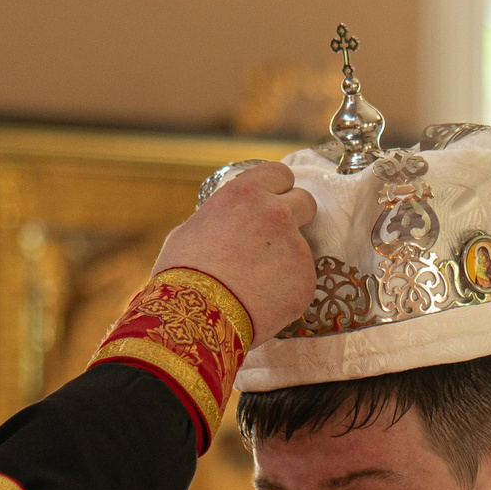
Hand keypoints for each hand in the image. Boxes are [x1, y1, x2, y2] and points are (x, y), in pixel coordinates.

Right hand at [150, 162, 317, 341]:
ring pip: (303, 246)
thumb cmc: (184, 272)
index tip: (275, 201)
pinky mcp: (306, 280)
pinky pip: (302, 279)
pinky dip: (288, 289)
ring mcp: (296, 247)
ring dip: (288, 259)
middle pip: (306, 202)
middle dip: (296, 217)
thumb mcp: (194, 228)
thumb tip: (228, 222)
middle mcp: (278, 213)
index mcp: (247, 193)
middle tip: (277, 240)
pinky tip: (264, 301)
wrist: (197, 315)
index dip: (279, 189)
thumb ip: (223, 218)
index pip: (281, 174)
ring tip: (258, 283)